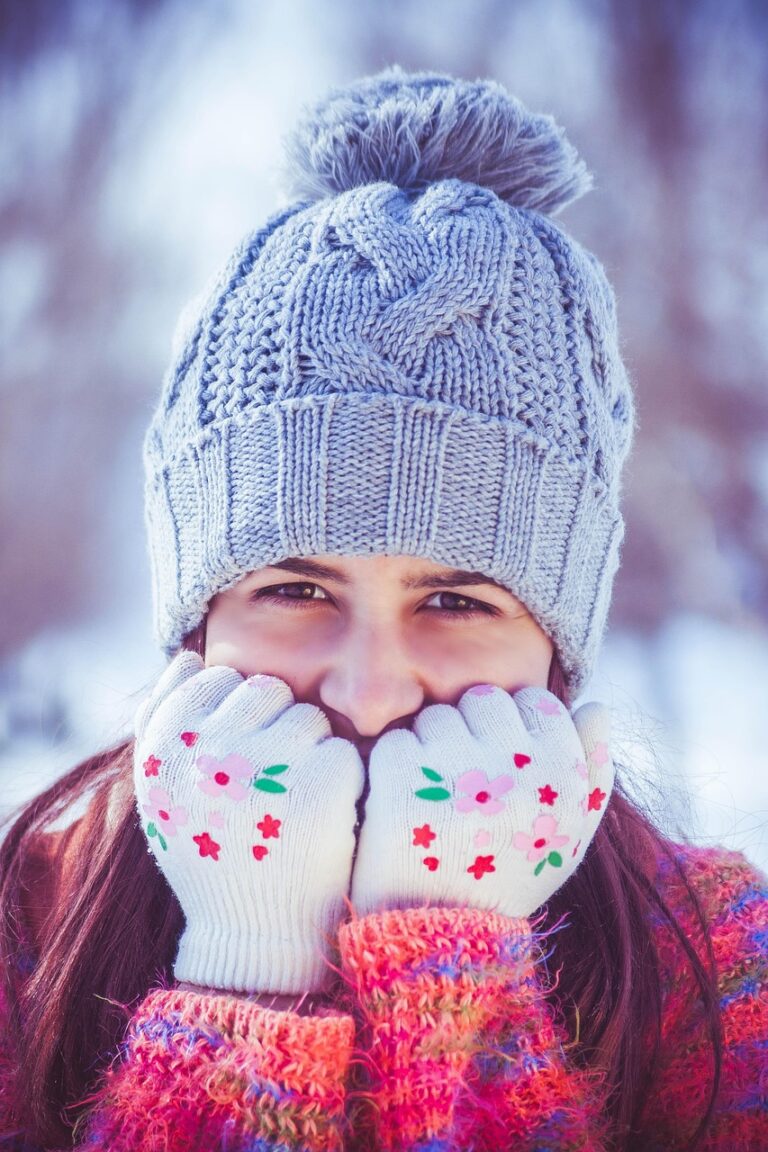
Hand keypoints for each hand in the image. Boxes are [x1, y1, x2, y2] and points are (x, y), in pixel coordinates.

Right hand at [133, 652, 364, 993]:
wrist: (253, 936)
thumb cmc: (211, 854)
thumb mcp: (163, 792)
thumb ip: (163, 721)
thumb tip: (189, 656)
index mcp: (164, 748)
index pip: (214, 678)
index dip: (235, 715)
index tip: (238, 760)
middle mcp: (208, 751)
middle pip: (266, 689)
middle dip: (276, 725)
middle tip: (271, 783)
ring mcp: (266, 767)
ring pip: (309, 716)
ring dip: (310, 751)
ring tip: (293, 804)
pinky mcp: (322, 787)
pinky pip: (342, 750)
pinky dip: (341, 781)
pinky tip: (322, 819)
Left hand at [351, 684, 612, 918]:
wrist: (445, 942)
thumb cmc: (510, 878)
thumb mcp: (570, 834)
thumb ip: (593, 767)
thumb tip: (596, 704)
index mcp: (562, 776)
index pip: (537, 702)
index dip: (514, 727)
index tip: (502, 764)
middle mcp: (515, 769)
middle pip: (483, 700)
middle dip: (469, 731)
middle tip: (462, 781)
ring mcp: (455, 774)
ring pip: (436, 716)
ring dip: (429, 748)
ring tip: (433, 800)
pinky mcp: (401, 783)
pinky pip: (395, 741)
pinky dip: (392, 769)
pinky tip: (403, 808)